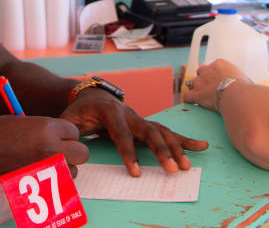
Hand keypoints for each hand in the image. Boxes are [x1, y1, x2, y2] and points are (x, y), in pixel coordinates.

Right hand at [0, 116, 88, 195]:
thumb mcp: (17, 121)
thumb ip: (39, 128)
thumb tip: (52, 135)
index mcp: (46, 128)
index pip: (74, 132)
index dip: (65, 136)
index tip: (56, 139)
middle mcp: (51, 148)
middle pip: (82, 153)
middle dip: (71, 153)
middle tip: (56, 154)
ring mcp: (46, 171)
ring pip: (73, 172)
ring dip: (63, 170)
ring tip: (43, 168)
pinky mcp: (37, 189)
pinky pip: (58, 187)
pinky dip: (51, 185)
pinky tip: (37, 180)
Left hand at [60, 88, 208, 176]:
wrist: (89, 95)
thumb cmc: (78, 110)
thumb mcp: (68, 119)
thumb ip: (67, 131)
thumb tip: (66, 147)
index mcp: (110, 112)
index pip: (121, 134)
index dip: (129, 153)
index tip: (136, 172)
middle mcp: (130, 113)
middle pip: (150, 131)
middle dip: (162, 151)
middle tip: (172, 170)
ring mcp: (141, 118)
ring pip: (162, 132)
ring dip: (177, 148)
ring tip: (188, 165)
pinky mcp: (147, 125)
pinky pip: (168, 132)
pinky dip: (185, 140)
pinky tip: (202, 146)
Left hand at [181, 60, 251, 111]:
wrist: (238, 95)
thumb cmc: (244, 88)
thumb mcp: (242, 77)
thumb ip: (237, 77)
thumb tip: (242, 84)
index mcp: (219, 64)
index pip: (212, 66)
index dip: (213, 74)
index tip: (216, 80)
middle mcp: (208, 70)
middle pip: (200, 71)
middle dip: (203, 79)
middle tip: (208, 87)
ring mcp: (200, 82)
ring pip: (191, 82)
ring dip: (195, 88)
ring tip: (199, 95)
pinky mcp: (196, 94)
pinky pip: (187, 96)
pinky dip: (189, 100)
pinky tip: (193, 104)